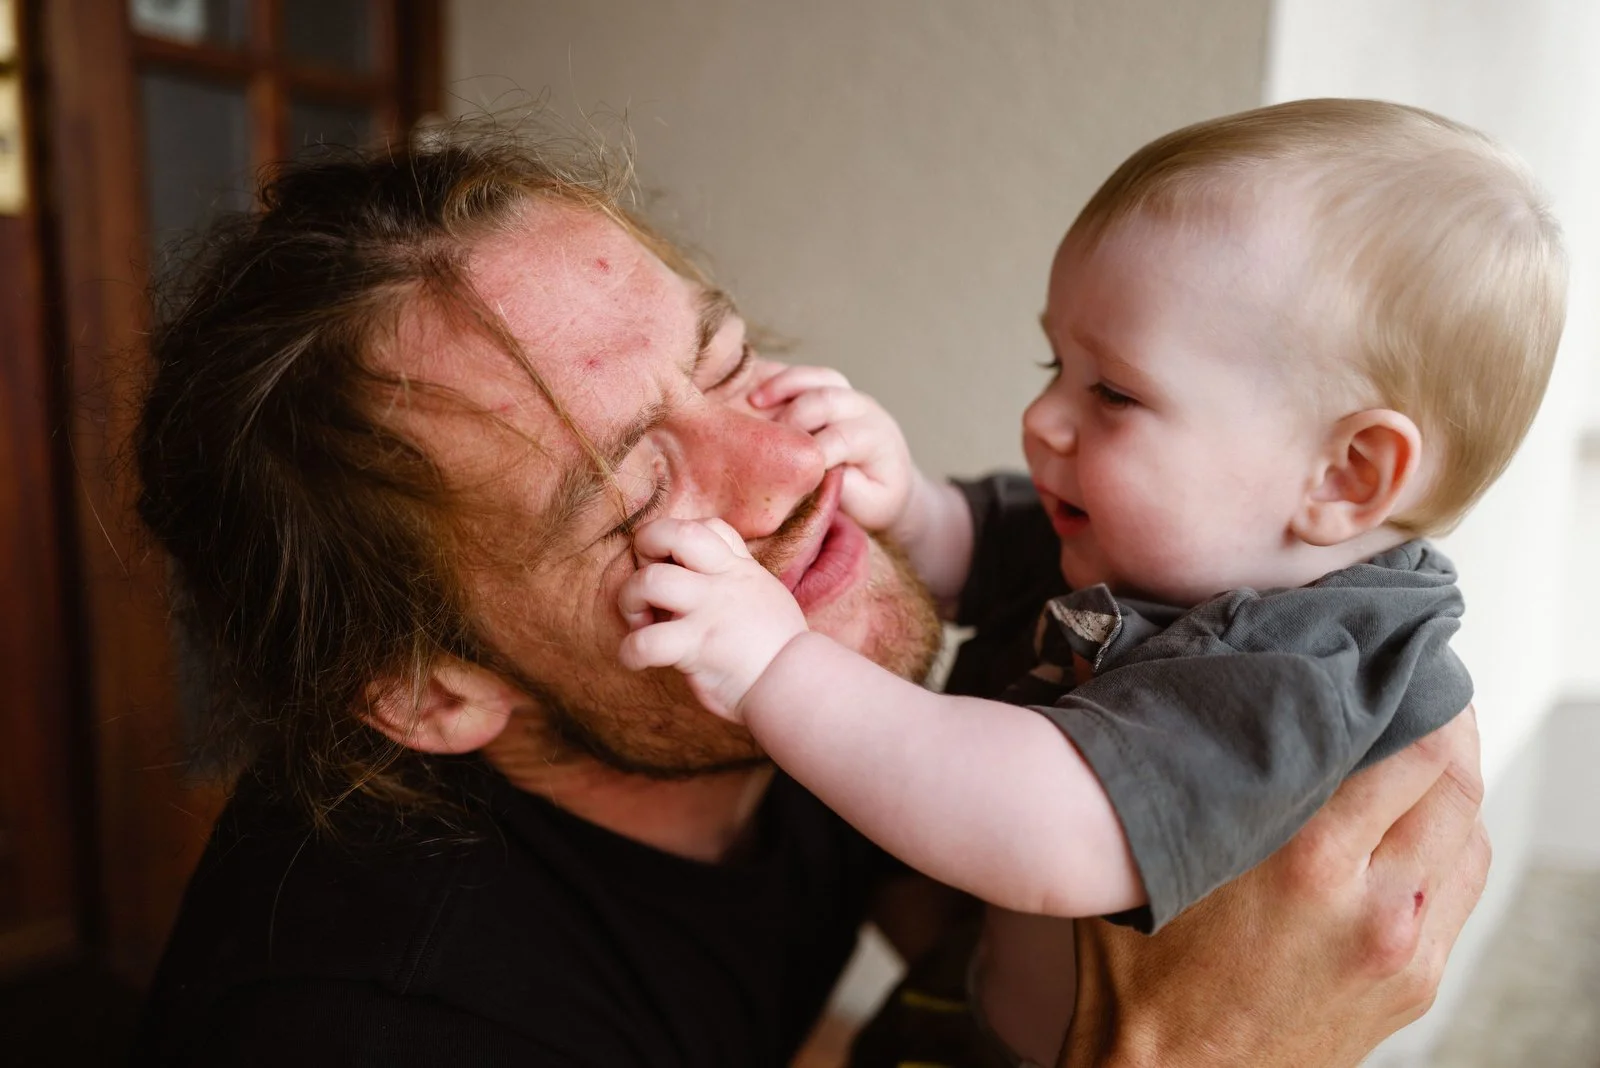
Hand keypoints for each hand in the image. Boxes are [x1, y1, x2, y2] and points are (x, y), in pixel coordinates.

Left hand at [617, 517, 807, 720]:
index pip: (709, 527)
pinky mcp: (697, 646)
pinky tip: (635, 660)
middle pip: (675, 533)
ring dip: (629, 599)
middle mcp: (724, 581)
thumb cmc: (780, 652)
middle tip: (644, 580)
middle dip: (645, 546)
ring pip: (651, 580)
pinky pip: (646, 642)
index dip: (680, 537)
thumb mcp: (768, 598)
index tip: (674, 564)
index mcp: (741, 569)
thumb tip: (701, 585)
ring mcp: (710, 611)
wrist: (798, 686)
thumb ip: (737, 585)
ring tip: (638, 620)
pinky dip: (629, 651)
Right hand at [750, 365, 919, 532]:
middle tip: (766, 443)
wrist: (889, 480)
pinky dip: (778, 380)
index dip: (811, 453)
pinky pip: (804, 375)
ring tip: (753, 401)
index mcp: (876, 437)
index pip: (841, 438)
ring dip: (783, 386)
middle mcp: (863, 409)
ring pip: (816, 378)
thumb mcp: (871, 506)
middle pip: (827, 400)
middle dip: (793, 419)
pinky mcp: (828, 388)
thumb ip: (848, 490)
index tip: (786, 474)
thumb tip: (821, 473)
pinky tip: (754, 395)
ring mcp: (846, 394)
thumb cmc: (876, 497)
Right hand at [1059, 709, 1488, 1067]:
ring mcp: (1405, 946)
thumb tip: (1130, 666)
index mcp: (1302, 859)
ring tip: (1416, 742)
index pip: (1405, 744)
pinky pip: (1462, 885)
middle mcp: (1370, 902)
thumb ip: (1161, 763)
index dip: (1408, 688)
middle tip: (1412, 682)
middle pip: (1452, 778)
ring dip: (1450, 779)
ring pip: (1469, 830)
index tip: (1390, 655)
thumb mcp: (1143, 857)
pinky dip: (1449, 837)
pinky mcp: (1416, 979)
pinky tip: (1414, 817)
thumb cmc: (1140, 971)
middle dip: (1440, 721)